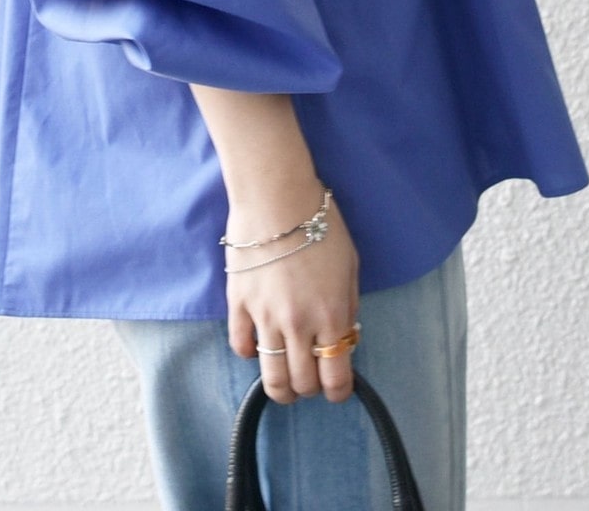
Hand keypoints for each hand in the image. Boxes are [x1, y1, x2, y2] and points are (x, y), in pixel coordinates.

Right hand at [224, 183, 359, 404]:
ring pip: (271, 377)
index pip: (336, 379)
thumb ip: (348, 306)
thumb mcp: (350, 265)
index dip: (338, 392)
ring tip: (285, 384)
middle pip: (303, 384)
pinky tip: (258, 346)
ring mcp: (265, 317)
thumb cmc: (320, 224)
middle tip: (311, 379)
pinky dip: (250, 354)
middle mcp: (298, 325)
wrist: (277, 196)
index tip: (337, 388)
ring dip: (281, 389)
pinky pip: (241, 346)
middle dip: (310, 390)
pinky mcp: (238, 304)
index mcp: (331, 316)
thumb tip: (343, 335)